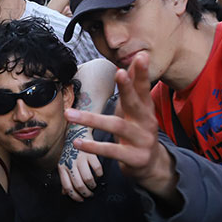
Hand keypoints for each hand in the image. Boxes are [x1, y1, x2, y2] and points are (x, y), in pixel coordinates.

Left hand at [65, 53, 179, 202]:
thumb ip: (134, 86)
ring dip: (91, 119)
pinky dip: (94, 147)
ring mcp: (142, 140)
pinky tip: (78, 142)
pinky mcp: (135, 158)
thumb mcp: (137, 110)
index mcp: (146, 108)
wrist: (152, 165)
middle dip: (127, 87)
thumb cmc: (138, 131)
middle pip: (136, 102)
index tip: (140, 56)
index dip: (142, 73)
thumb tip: (138, 56)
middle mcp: (147, 122)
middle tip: (120, 72)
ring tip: (69, 114)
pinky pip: (112, 151)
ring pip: (117, 126)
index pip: (144, 88)